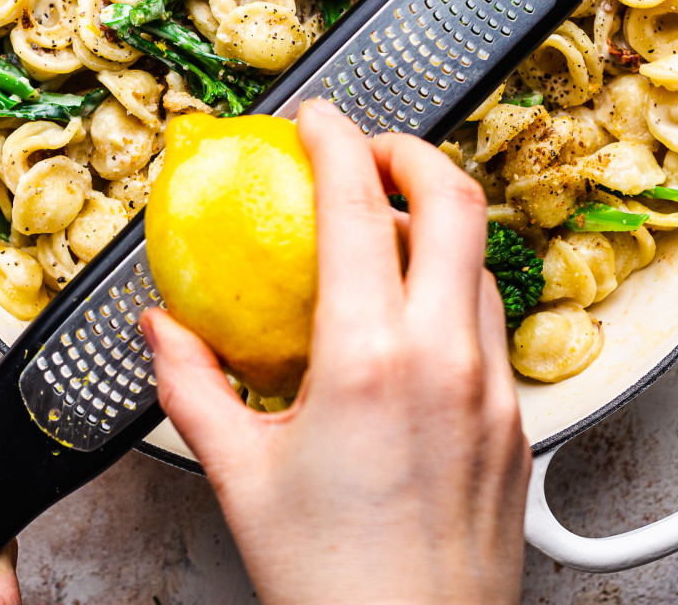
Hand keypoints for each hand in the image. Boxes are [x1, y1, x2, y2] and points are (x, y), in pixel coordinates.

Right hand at [142, 100, 529, 604]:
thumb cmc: (331, 581)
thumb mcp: (241, 475)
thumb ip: (192, 386)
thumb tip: (161, 329)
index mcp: (369, 359)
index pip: (359, 204)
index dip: (336, 138)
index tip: (315, 118)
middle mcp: (445, 356)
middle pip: (456, 199)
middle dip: (411, 150)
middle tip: (368, 151)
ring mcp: (492, 385)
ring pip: (482, 257)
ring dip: (436, 222)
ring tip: (386, 232)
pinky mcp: (515, 416)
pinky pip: (492, 317)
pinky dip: (454, 285)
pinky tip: (413, 315)